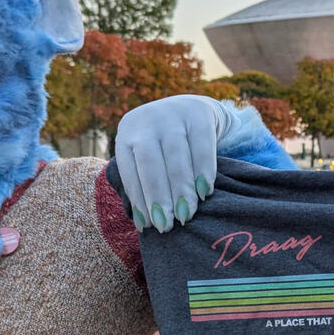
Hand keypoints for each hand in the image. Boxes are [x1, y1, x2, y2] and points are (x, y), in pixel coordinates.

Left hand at [115, 95, 237, 232]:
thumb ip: (144, 181)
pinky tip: (205, 192)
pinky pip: (202, 146)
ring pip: (176, 157)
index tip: (149, 226)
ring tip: (186, 215)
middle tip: (167, 226)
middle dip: (159, 198)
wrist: (191, 108)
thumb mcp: (147, 155)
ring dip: (182, 190)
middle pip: (151, 164)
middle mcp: (146, 121)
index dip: (139, 200)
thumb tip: (146, 223)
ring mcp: (172, 113)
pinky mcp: (199, 112)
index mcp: (127, 133)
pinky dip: (204, 171)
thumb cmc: (164, 145)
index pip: (130, 171)